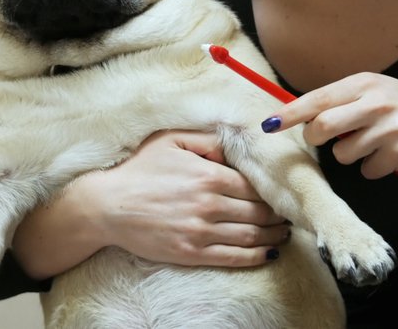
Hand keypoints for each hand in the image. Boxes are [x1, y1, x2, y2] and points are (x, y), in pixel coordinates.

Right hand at [84, 129, 288, 267]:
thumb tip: (234, 146)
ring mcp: (200, 231)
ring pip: (251, 236)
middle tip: (289, 215)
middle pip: (258, 213)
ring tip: (284, 234)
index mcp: (208, 175)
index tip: (282, 193)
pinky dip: (257, 256)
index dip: (272, 191)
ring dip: (274, 236)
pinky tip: (269, 253)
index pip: (254, 186)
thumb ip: (207, 140)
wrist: (107, 205)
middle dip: (278, 215)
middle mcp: (208, 204)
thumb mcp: (170, 140)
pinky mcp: (191, 253)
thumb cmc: (138, 170)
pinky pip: (233, 257)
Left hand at [262, 72, 397, 178]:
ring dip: (350, 154)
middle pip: (323, 126)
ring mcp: (390, 128)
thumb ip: (342, 100)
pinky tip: (389, 155)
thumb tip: (300, 115)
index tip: (269, 124)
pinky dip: (372, 167)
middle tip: (323, 138)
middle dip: (316, 138)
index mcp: (365, 83)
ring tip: (371, 144)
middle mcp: (376, 102)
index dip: (290, 113)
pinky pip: (367, 169)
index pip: (318, 99)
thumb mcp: (376, 91)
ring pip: (344, 153)